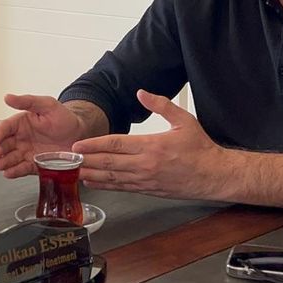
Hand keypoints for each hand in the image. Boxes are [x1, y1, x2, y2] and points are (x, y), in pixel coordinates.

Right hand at [0, 94, 86, 177]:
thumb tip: (7, 97)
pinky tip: (9, 173)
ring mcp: (26, 152)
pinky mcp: (34, 165)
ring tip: (1, 165)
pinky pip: (21, 169)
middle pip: (4, 145)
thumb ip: (28, 101)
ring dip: (3, 162)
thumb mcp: (47, 105)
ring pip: (9, 159)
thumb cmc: (64, 118)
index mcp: (21, 123)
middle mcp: (21, 138)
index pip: (5, 127)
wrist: (79, 135)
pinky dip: (14, 172)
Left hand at [72, 90, 224, 198]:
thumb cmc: (200, 149)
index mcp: (152, 146)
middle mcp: (145, 165)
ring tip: (74, 172)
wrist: (214, 176)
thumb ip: (160, 104)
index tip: (78, 145)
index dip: (94, 145)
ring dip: (92, 175)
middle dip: (86, 161)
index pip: (116, 145)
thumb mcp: (183, 121)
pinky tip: (94, 183)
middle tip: (68, 159)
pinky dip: (105, 185)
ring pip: (112, 178)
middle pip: (108, 163)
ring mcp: (145, 180)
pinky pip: (122, 188)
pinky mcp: (148, 190)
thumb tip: (141, 92)